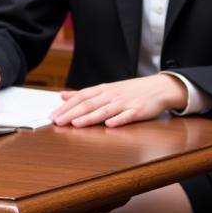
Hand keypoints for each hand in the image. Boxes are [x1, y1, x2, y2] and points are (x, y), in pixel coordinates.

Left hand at [49, 73, 186, 127]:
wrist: (158, 87)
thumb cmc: (129, 90)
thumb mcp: (105, 89)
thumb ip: (83, 94)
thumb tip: (62, 95)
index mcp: (102, 90)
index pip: (80, 97)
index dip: (66, 106)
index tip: (53, 116)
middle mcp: (111, 95)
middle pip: (89, 104)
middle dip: (72, 113)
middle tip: (58, 122)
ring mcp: (125, 103)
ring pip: (104, 110)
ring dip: (90, 117)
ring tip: (76, 124)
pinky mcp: (138, 111)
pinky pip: (127, 116)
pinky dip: (118, 119)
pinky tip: (109, 125)